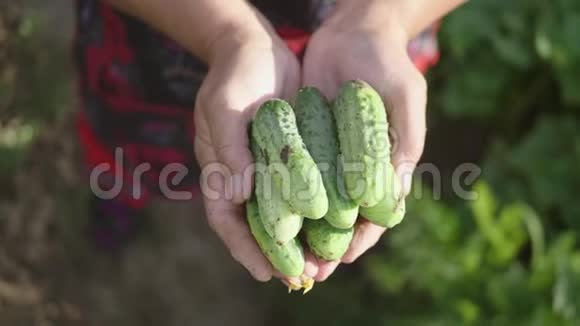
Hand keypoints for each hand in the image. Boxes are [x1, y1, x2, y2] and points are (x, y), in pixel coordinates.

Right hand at [194, 32, 319, 282]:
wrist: (257, 49)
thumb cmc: (234, 75)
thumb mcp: (225, 106)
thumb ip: (229, 148)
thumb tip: (241, 193)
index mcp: (220, 171)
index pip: (226, 220)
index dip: (245, 249)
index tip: (268, 273)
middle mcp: (245, 177)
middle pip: (258, 226)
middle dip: (279, 255)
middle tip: (304, 279)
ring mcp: (270, 170)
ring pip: (285, 216)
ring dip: (303, 242)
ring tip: (326, 264)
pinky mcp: (295, 158)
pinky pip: (306, 192)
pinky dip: (318, 213)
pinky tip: (339, 226)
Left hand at [302, 0, 427, 280]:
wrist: (353, 31)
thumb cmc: (388, 63)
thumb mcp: (406, 98)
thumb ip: (406, 142)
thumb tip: (397, 194)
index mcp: (386, 164)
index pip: (377, 212)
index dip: (363, 237)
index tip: (344, 256)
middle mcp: (356, 166)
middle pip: (343, 216)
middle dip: (328, 243)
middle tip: (310, 269)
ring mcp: (330, 156)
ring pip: (316, 202)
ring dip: (304, 230)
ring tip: (286, 251)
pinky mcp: (306, 141)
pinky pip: (295, 173)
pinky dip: (286, 195)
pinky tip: (270, 212)